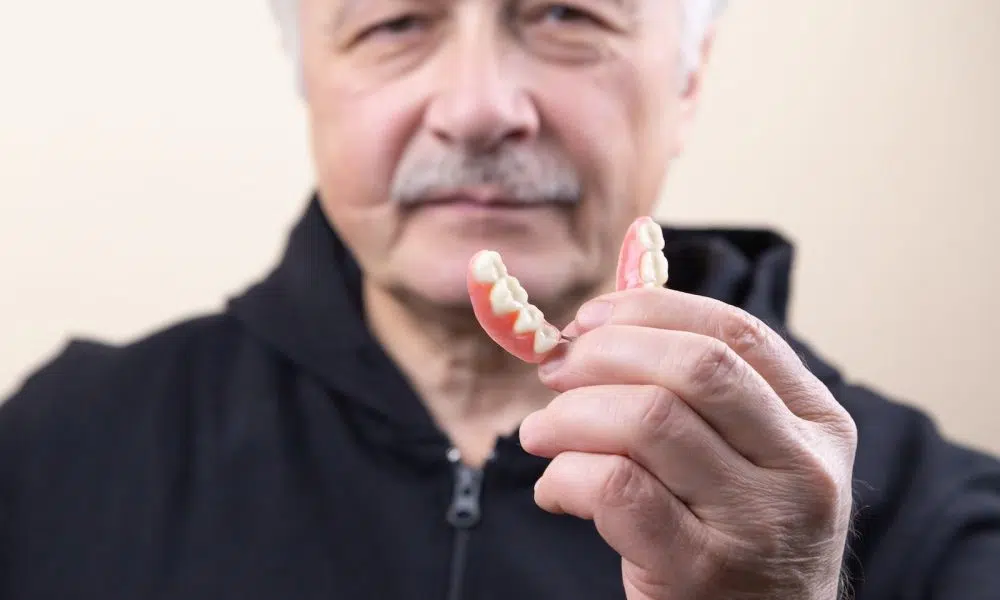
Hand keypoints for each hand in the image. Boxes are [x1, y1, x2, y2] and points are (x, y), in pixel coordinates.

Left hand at [519, 287, 857, 599]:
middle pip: (693, 366)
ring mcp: (759, 521)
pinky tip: (554, 489)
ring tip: (541, 433)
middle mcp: (802, 466)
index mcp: (817, 421)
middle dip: (604, 353)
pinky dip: (565, 475)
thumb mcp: (752, 459)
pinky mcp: (704, 571)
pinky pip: (616, 488)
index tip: (589, 319)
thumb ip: (701, 394)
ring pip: (648, 419)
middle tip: (554, 371)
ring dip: (570, 416)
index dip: (650, 311)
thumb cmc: (740, 538)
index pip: (735, 332)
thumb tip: (598, 325)